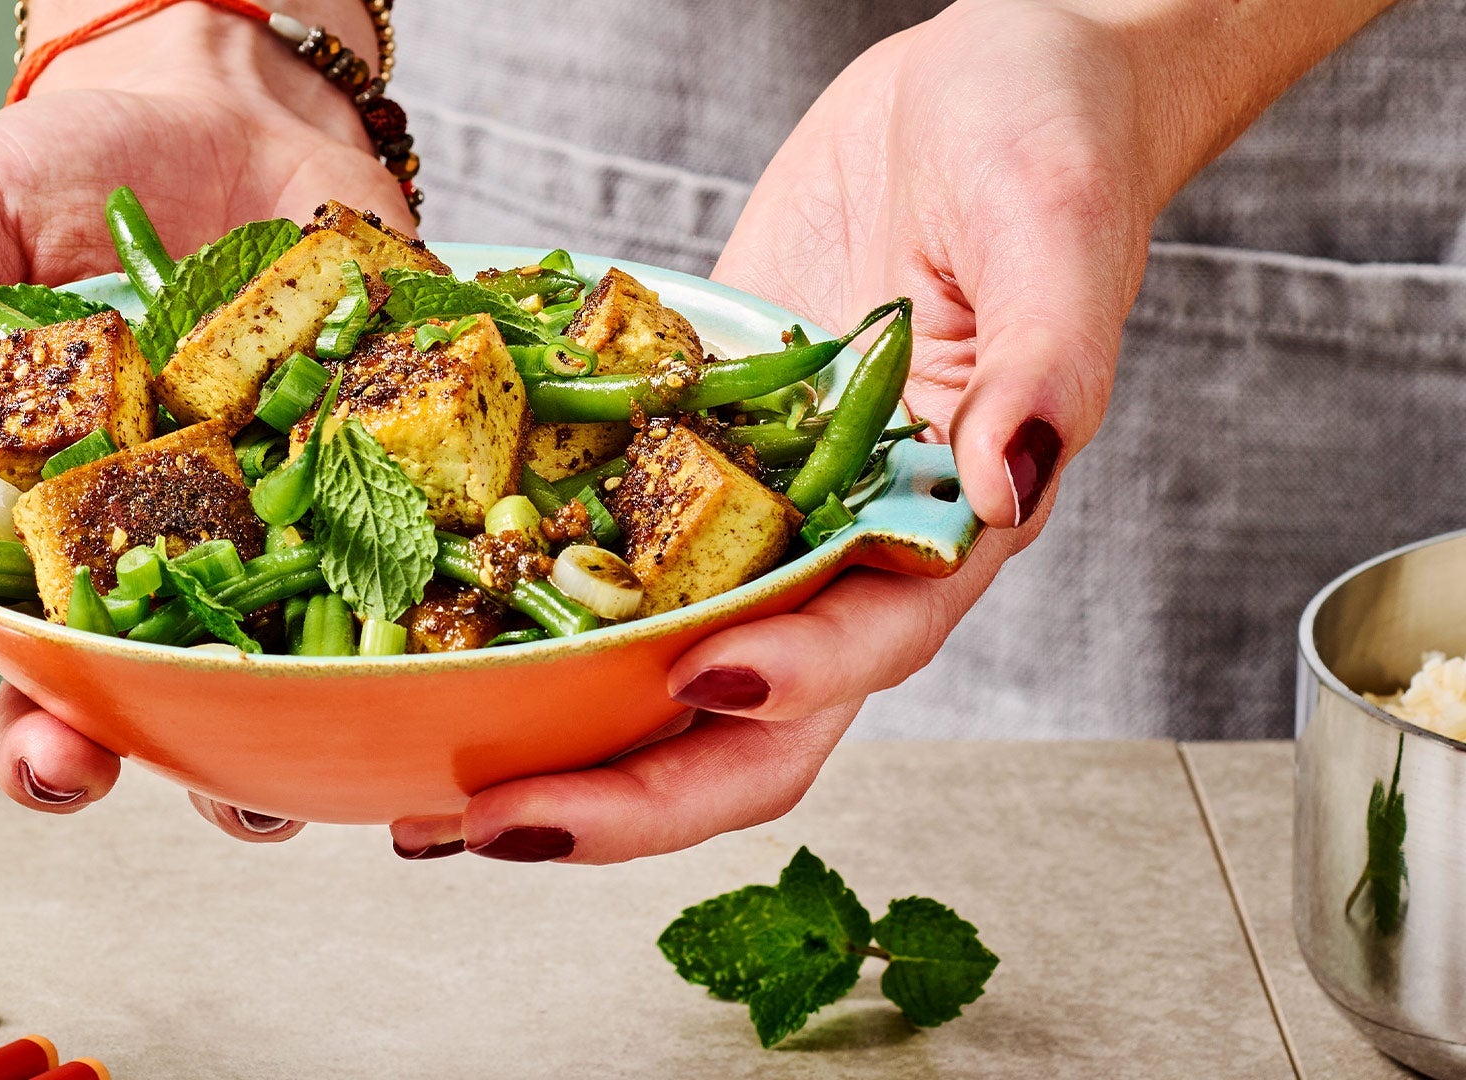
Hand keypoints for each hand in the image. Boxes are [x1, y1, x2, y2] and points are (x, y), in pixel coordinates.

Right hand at [0, 0, 399, 837]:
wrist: (238, 112)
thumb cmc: (77, 168)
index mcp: (12, 498)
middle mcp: (128, 543)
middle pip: (86, 687)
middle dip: (64, 749)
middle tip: (63, 760)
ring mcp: (249, 536)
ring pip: (239, 693)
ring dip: (235, 768)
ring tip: (244, 792)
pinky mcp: (358, 509)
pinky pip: (379, 603)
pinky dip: (392, 661)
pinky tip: (387, 686)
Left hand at [396, 0, 1384, 863]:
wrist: (965, 95)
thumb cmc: (1044, 141)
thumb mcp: (1057, 226)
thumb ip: (1047, 362)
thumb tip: (1006, 483)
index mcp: (944, 525)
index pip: (871, 644)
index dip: (789, 683)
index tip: (698, 684)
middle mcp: (843, 552)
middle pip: (744, 724)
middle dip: (629, 791)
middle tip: (494, 821)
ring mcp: (753, 518)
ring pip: (652, 671)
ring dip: (552, 745)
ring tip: (428, 796)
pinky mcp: (682, 462)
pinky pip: (600, 557)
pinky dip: (521, 615)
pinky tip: (422, 637)